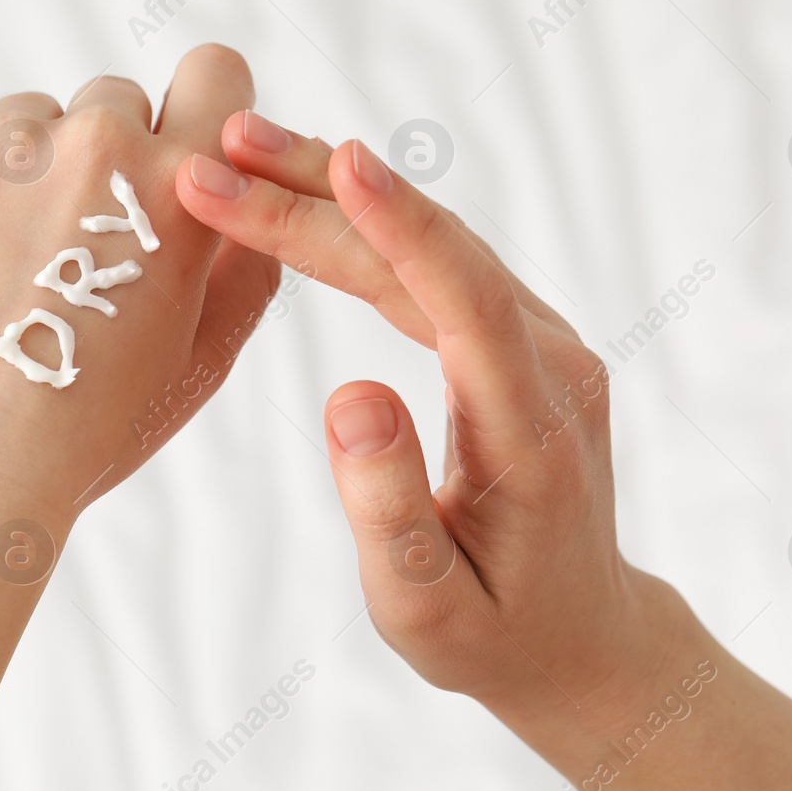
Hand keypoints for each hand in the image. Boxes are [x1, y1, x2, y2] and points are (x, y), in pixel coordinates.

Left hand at [0, 47, 280, 534]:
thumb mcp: (204, 358)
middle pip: (113, 100)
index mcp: (184, 193)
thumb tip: (248, 187)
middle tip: (67, 259)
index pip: (215, 72)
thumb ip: (248, 257)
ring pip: (29, 120)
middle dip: (99, 163)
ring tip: (1, 275)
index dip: (194, 112)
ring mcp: (4, 144)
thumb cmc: (85, 431)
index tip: (163, 155)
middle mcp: (100, 146)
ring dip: (22, 173)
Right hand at [177, 112, 697, 734]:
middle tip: (213, 159)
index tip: (339, 159)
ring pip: (430, 244)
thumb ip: (390, 510)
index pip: (464, 300)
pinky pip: (433, 262)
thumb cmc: (494, 635)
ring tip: (237, 154)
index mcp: (531, 428)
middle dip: (317, 198)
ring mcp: (539, 341)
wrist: (579, 637)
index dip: (399, 226)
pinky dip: (361, 224)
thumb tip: (350, 395)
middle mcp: (550, 363)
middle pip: (431, 253)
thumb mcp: (427, 610)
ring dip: (331, 194)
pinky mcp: (515, 336)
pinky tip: (302, 193)